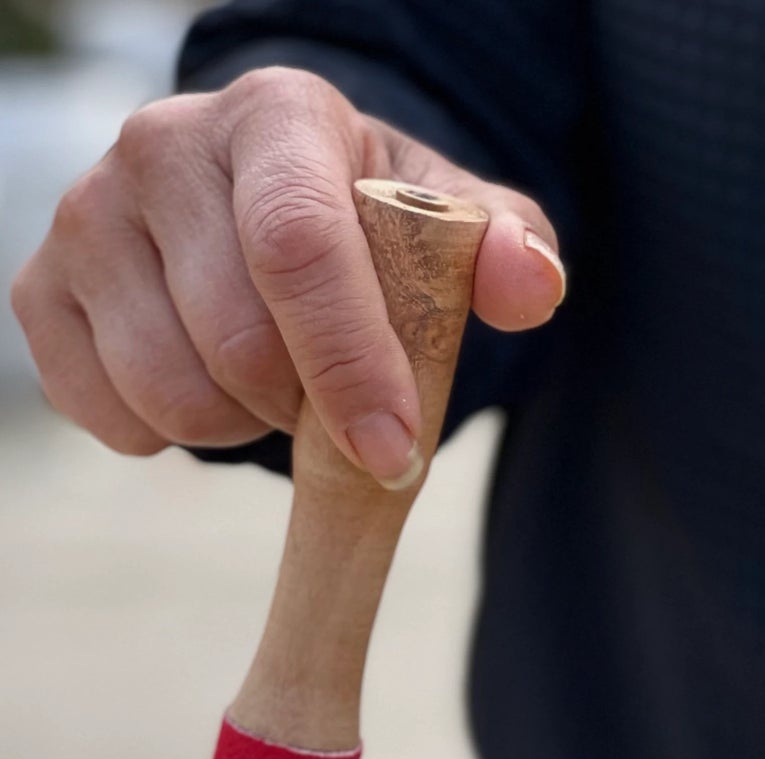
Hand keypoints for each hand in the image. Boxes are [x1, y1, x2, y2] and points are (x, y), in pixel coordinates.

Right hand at [10, 67, 564, 487]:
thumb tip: (530, 286)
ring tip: (275, 384)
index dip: (349, 364)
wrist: (265, 207)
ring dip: (245, 426)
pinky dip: (174, 437)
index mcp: (277, 117)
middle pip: (236, 340)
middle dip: (307, 408)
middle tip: (337, 399)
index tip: (393, 450)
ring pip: (170, 393)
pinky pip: (109, 417)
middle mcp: (162, 146)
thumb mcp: (450, 225)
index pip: (299, 246)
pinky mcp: (41, 289)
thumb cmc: (371, 225)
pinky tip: (209, 385)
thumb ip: (505, 249)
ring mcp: (86, 216)